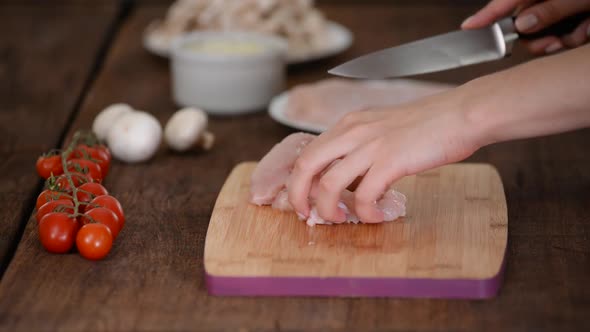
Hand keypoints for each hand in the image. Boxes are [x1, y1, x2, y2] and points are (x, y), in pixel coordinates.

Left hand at [287, 90, 481, 222]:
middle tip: (307, 215)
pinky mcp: (390, 161)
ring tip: (341, 219)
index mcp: (348, 124)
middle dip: (298, 196)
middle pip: (305, 165)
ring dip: (328, 210)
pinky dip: (365, 213)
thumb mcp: (383, 129)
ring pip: (328, 185)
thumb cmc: (429, 125)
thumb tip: (355, 184)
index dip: (300, 180)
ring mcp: (370, 146)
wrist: (461, 114)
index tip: (306, 199)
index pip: (308, 152)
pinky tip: (375, 216)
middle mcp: (352, 131)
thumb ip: (363, 151)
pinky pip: (364, 196)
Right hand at [462, 0, 589, 54]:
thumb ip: (551, 8)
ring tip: (587, 29)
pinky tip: (589, 29)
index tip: (467, 27)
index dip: (486, 15)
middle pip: (526, 24)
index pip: (507, 2)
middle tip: (555, 43)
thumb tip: (522, 24)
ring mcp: (561, 11)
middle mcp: (548, 0)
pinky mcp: (574, 22)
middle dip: (539, 39)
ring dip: (566, 38)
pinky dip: (578, 35)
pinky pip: (566, 36)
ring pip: (546, 35)